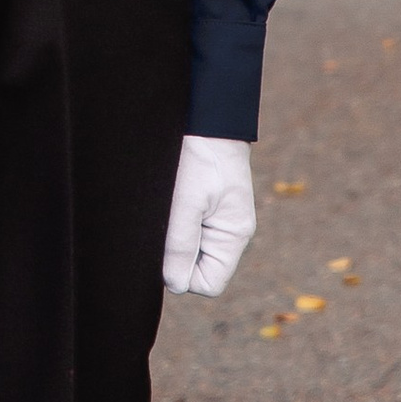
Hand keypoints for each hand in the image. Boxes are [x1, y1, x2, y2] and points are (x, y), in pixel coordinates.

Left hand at [161, 133, 254, 295]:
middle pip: (198, 269)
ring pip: (189, 250)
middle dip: (176, 254)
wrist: (206, 117)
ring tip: (170, 206)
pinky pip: (188, 231)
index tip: (168, 246)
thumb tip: (175, 284)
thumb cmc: (199, 155)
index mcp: (233, 235)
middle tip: (167, 221)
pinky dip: (175, 222)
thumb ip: (180, 244)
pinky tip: (171, 201)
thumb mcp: (186, 201)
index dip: (183, 273)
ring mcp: (218, 220)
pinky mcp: (206, 207)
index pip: (208, 283)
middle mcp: (229, 232)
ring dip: (173, 236)